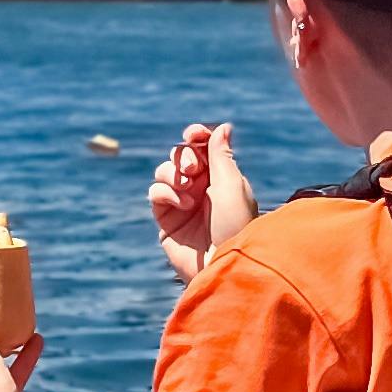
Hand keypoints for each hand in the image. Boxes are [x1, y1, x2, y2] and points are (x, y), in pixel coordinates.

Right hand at [148, 120, 257, 284]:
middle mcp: (201, 189)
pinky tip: (181, 203)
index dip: (195, 137)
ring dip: (172, 173)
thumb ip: (221, 155)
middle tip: (193, 170)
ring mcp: (182, 203)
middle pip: (181, 155)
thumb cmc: (236, 225)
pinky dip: (165, 192)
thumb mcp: (232, 185)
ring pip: (164, 171)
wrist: (222, 265)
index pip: (203, 148)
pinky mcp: (166, 220)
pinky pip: (155, 193)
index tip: (193, 134)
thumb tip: (224, 127)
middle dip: (184, 156)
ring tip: (186, 189)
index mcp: (221, 178)